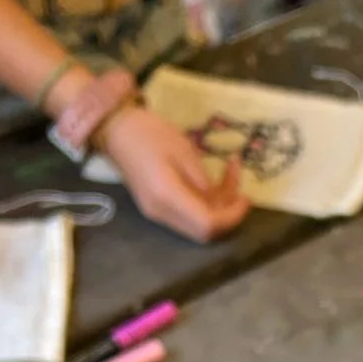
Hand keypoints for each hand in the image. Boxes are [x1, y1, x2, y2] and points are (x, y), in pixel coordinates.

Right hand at [100, 105, 248, 242]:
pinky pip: (189, 213)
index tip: (246, 197)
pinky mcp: (159, 206)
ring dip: (219, 204)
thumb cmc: (150, 133)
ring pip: (198, 223)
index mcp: (167, 197)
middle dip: (228, 213)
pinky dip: (206, 201)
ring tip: (231, 171)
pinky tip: (215, 178)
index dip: (232, 217)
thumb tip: (220, 202)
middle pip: (204, 231)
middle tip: (242, 188)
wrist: (116, 130)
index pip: (207, 224)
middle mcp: (162, 213)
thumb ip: (204, 182)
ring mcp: (158, 213)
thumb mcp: (185, 151)